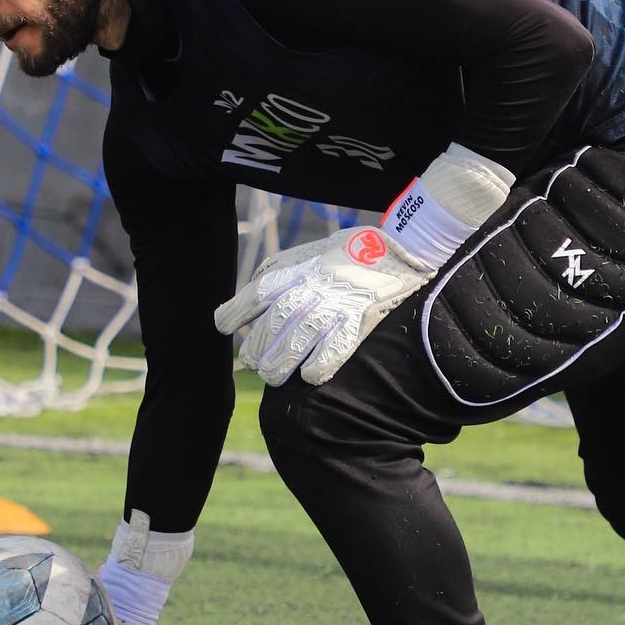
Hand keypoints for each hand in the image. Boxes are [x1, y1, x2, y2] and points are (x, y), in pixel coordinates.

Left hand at [214, 225, 432, 386]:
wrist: (399, 249)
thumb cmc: (344, 255)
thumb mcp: (302, 256)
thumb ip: (273, 277)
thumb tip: (243, 305)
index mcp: (293, 270)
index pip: (253, 296)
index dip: (234, 315)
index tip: (225, 326)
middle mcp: (308, 288)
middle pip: (270, 327)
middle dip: (257, 351)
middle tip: (259, 362)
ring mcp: (334, 305)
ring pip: (294, 344)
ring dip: (279, 366)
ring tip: (275, 375)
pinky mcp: (359, 320)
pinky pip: (332, 352)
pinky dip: (317, 369)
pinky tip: (309, 375)